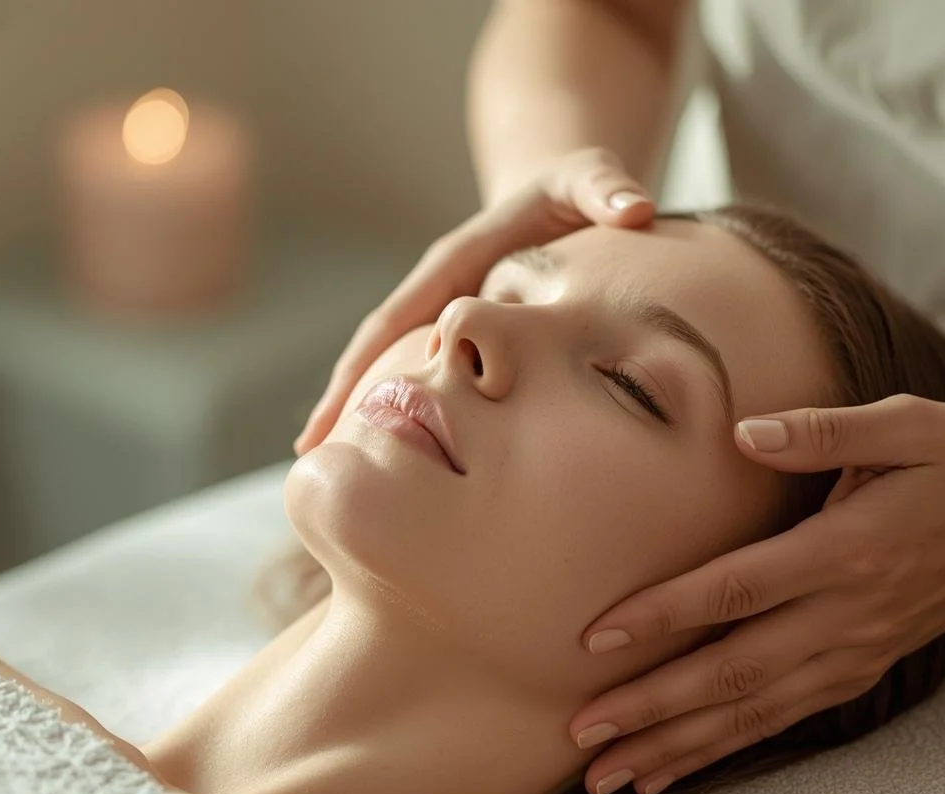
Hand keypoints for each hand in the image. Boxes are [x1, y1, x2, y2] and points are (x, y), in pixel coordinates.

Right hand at [292, 147, 655, 453]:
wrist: (565, 191)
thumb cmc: (575, 187)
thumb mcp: (589, 177)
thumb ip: (607, 188)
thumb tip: (634, 208)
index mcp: (453, 262)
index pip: (396, 318)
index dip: (367, 363)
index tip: (340, 409)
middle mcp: (436, 292)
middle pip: (376, 350)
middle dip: (342, 398)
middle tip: (311, 454)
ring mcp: (444, 315)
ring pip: (393, 368)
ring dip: (361, 412)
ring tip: (330, 466)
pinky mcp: (461, 334)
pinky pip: (425, 376)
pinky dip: (405, 413)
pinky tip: (396, 461)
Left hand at [568, 395, 944, 793]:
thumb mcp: (908, 424)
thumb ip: (823, 430)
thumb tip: (745, 432)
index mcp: (848, 550)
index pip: (738, 588)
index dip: (665, 615)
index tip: (597, 639)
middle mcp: (849, 615)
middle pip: (734, 671)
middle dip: (653, 707)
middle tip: (581, 734)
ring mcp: (857, 650)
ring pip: (754, 711)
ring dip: (678, 746)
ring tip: (611, 775)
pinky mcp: (862, 667)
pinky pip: (783, 719)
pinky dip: (724, 748)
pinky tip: (674, 768)